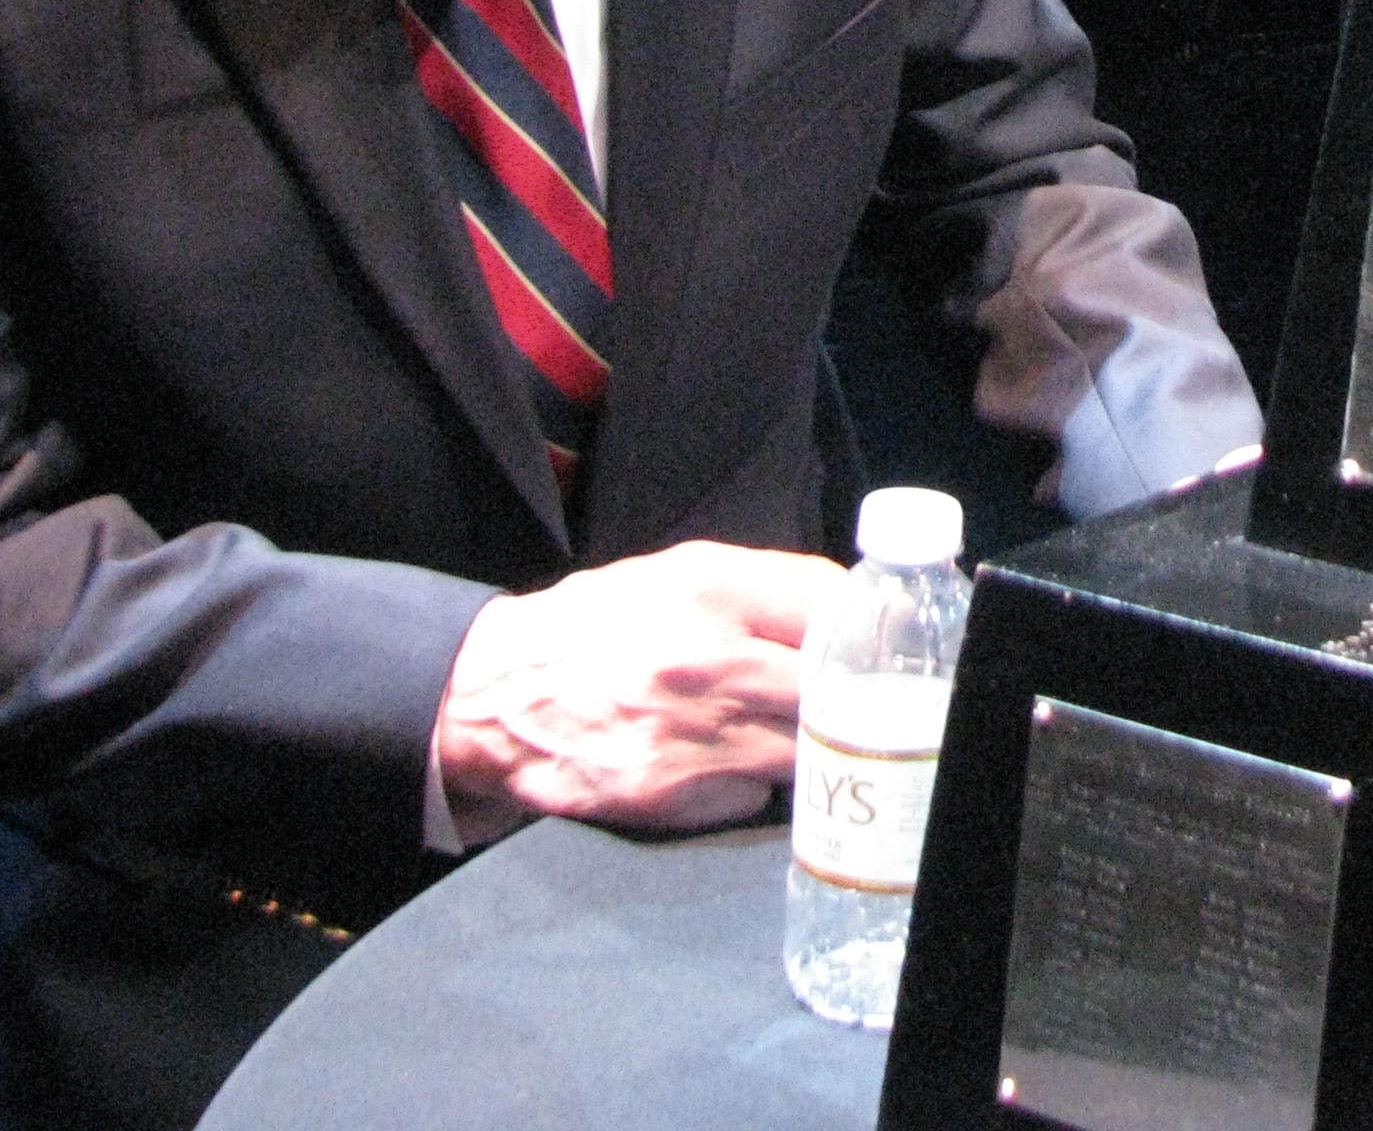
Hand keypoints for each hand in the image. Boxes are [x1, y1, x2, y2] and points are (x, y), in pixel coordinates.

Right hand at [433, 540, 839, 832]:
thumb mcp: (676, 576)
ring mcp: (689, 733)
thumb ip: (766, 589)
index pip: (831, 606)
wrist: (492, 696)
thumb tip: (852, 612)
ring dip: (809, 749)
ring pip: (803, 752)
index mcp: (710, 588)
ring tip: (786, 734)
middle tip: (857, 705)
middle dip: (851, 700)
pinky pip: (755, 797)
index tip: (881, 649)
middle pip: (832, 689)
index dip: (867, 632)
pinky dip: (755, 786)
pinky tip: (728, 765)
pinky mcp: (669, 794)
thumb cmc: (595, 629)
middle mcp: (704, 658)